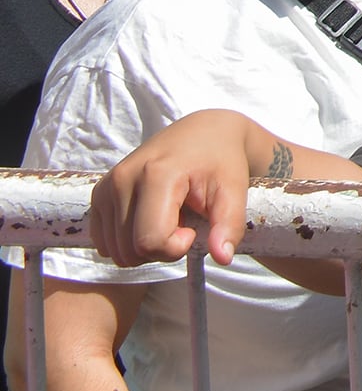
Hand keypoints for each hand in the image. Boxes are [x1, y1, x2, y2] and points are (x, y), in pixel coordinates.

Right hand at [87, 109, 269, 267]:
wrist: (204, 131)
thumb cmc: (221, 161)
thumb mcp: (234, 190)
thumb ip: (229, 225)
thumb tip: (222, 258)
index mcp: (155, 175)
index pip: (150, 242)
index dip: (176, 247)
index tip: (193, 228)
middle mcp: (122, 179)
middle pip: (130, 251)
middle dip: (161, 249)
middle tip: (182, 222)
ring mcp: (106, 187)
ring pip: (115, 251)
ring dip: (145, 246)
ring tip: (168, 216)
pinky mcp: (98, 194)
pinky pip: (104, 242)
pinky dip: (127, 241)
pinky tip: (149, 217)